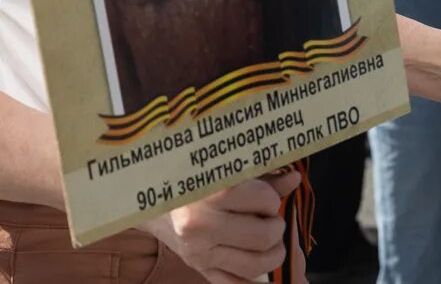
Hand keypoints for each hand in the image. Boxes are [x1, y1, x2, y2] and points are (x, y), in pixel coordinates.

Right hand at [145, 168, 299, 283]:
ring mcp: (199, 252)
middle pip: (264, 236)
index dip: (271, 197)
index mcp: (210, 193)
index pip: (264, 200)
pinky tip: (266, 274)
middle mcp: (201, 226)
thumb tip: (293, 180)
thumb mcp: (222, 168)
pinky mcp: (198, 268)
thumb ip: (260, 175)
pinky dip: (256, 282)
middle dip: (275, 227)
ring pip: (255, 265)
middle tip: (269, 218)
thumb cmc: (189, 175)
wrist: (147, 195)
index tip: (264, 195)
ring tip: (268, 240)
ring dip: (272, 254)